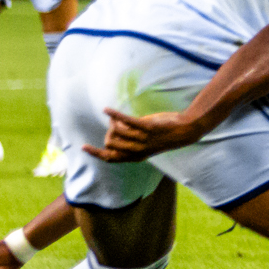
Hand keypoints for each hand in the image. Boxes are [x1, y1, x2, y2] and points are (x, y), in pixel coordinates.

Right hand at [83, 107, 206, 161]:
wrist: (185, 131)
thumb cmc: (164, 135)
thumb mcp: (146, 143)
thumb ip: (130, 140)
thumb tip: (113, 128)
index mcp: (136, 157)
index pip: (111, 159)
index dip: (96, 153)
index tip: (83, 147)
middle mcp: (138, 151)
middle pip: (110, 143)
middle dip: (108, 132)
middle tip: (114, 125)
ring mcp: (143, 140)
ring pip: (116, 132)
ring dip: (113, 122)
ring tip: (116, 117)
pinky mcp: (147, 128)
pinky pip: (126, 121)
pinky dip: (114, 114)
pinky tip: (106, 109)